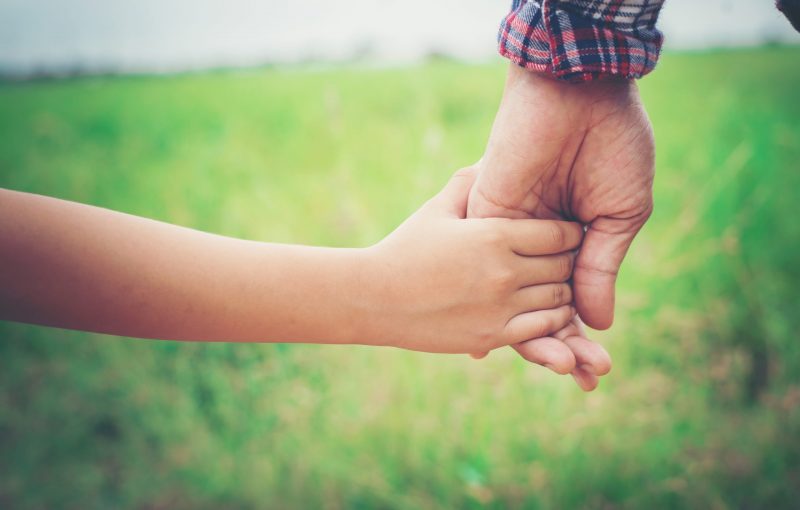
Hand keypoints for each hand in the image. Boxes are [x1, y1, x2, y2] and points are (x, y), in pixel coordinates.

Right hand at [361, 166, 582, 354]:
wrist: (374, 299)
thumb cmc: (404, 249)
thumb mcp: (436, 210)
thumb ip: (467, 185)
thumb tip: (487, 160)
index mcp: (493, 235)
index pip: (560, 233)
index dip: (571, 233)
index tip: (570, 234)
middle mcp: (503, 271)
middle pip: (564, 266)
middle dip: (569, 262)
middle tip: (567, 261)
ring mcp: (500, 306)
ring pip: (560, 299)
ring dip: (564, 292)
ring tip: (557, 285)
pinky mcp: (492, 336)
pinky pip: (543, 327)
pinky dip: (553, 320)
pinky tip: (545, 311)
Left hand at [468, 65, 654, 387]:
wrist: (579, 93)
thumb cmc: (611, 146)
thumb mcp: (618, 214)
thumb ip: (600, 267)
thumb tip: (597, 323)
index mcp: (573, 238)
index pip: (572, 298)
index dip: (583, 334)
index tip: (596, 370)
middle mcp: (538, 242)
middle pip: (542, 306)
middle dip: (564, 345)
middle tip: (587, 380)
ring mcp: (510, 233)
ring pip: (514, 298)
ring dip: (534, 337)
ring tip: (560, 372)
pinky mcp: (485, 218)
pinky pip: (485, 270)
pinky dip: (490, 304)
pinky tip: (492, 346)